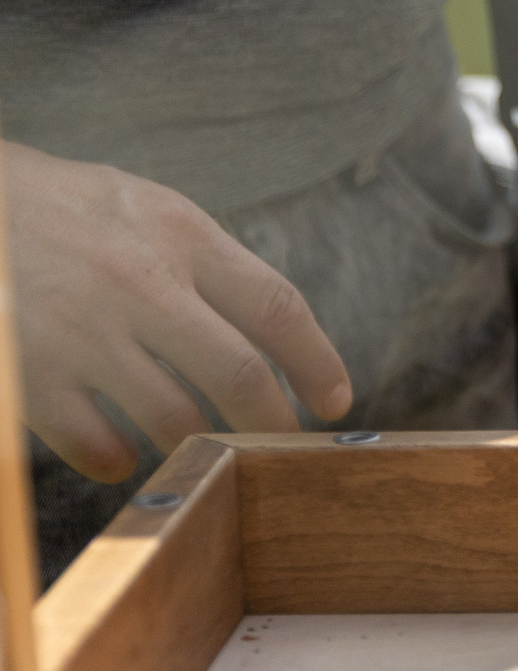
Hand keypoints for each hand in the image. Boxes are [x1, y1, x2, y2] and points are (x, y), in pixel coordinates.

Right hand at [4, 144, 351, 481]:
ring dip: (198, 445)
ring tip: (201, 449)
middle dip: (273, 424)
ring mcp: (83, 332)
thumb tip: (273, 329)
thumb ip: (208, 262)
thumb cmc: (66, 210)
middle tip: (284, 448)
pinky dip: (117, 461)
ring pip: (173, 418)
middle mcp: (140, 284)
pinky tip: (122, 458)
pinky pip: (94, 443)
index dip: (318, 362)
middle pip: (238, 375)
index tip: (334, 400)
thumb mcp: (149, 209)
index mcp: (181, 236)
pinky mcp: (30, 375)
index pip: (278, 307)